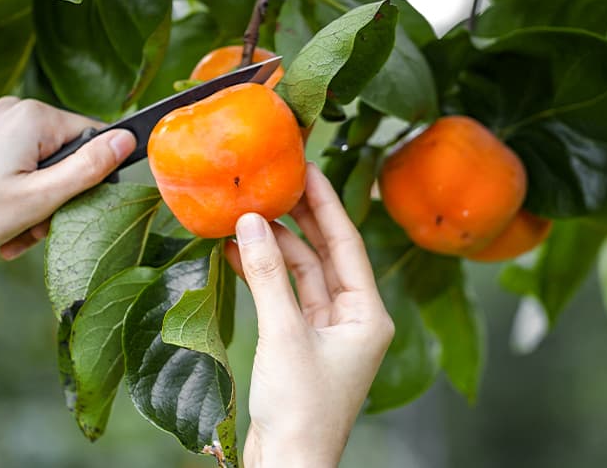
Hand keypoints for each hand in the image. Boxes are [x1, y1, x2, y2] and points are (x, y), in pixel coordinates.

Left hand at [0, 96, 135, 265]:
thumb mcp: (40, 198)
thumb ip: (89, 168)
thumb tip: (128, 140)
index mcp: (34, 116)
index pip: (94, 138)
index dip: (91, 179)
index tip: (70, 211)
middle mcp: (16, 112)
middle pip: (67, 156)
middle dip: (58, 199)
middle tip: (35, 230)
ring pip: (44, 168)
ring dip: (38, 206)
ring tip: (15, 235)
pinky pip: (21, 169)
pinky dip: (19, 200)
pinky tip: (3, 226)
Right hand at [224, 164, 394, 467]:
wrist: (287, 466)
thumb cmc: (301, 412)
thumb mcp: (283, 336)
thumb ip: (268, 277)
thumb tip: (252, 222)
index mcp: (367, 315)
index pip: (347, 243)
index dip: (326, 203)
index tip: (307, 168)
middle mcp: (351, 318)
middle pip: (324, 255)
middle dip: (298, 220)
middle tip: (274, 183)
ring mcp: (324, 331)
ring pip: (300, 275)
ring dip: (273, 248)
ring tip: (243, 217)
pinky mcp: (299, 343)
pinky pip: (283, 296)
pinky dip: (262, 276)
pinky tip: (239, 253)